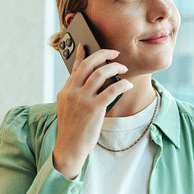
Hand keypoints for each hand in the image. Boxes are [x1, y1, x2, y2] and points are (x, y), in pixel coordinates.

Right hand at [53, 44, 132, 178]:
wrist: (69, 148)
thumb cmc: (72, 130)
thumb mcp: (68, 108)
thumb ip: (76, 94)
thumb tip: (91, 81)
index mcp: (65, 91)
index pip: (75, 68)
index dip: (82, 54)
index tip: (87, 45)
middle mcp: (72, 92)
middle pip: (88, 65)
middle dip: (103, 54)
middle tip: (115, 54)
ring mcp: (82, 100)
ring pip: (101, 74)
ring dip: (115, 68)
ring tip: (123, 68)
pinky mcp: (94, 109)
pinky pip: (112, 90)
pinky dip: (122, 84)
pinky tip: (128, 84)